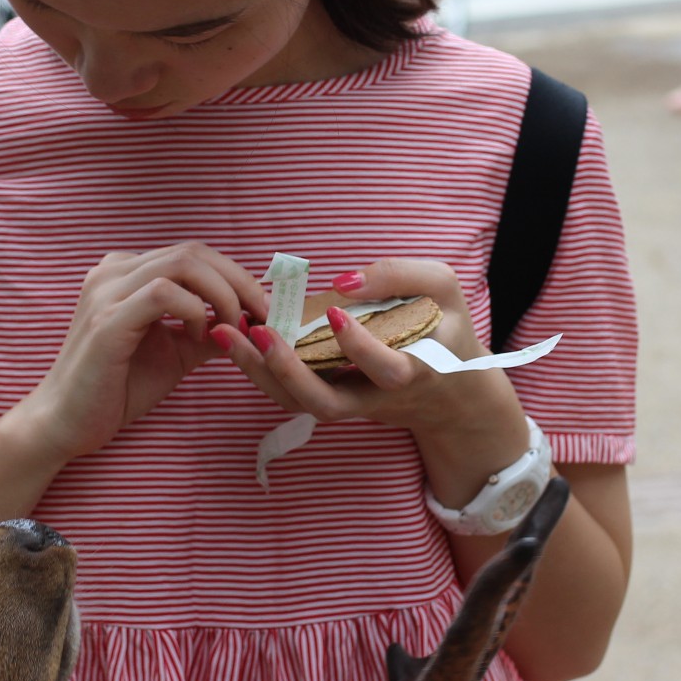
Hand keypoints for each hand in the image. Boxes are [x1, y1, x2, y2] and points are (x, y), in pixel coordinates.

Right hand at [13, 243, 268, 466]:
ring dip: (222, 293)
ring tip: (234, 326)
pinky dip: (194, 309)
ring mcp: (107, 291)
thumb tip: (248, 322)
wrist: (68, 422)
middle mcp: (113, 272)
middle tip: (262, 314)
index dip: (235, 276)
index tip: (263, 307)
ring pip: (182, 263)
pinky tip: (199, 334)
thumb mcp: (174, 353)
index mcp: (126, 273)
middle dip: (238, 280)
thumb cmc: (116, 387)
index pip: (193, 255)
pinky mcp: (107, 319)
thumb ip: (205, 332)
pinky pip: (163, 293)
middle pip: (193, 252)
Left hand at [211, 258, 528, 474]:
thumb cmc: (447, 330)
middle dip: (288, 371)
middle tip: (260, 331)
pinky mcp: (330, 399)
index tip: (333, 310)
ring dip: (259, 372)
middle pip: (326, 404)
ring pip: (298, 404)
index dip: (359, 346)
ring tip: (229, 332)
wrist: (451, 393)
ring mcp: (349, 404)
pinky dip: (260, 368)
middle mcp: (376, 398)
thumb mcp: (444, 291)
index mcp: (415, 372)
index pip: (386, 370)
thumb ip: (401, 276)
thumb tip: (344, 281)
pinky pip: (289, 394)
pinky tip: (239, 336)